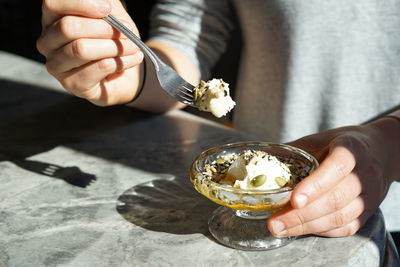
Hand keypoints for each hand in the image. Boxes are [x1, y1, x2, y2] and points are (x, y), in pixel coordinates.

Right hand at [36, 0, 143, 105]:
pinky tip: (132, 59)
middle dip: (103, 28)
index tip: (107, 9)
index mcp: (52, 20)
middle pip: (68, 27)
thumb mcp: (111, 14)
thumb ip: (103, 2)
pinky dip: (121, 61)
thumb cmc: (113, 39)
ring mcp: (57, 66)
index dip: (81, 4)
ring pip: (81, 49)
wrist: (127, 69)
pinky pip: (98, 68)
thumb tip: (102, 2)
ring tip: (133, 46)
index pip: (52, 4)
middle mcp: (47, 43)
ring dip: (115, 46)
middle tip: (126, 31)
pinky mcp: (73, 84)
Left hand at [267, 117, 398, 236]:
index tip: (294, 200)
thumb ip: (294, 152)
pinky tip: (299, 229)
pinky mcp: (368, 213)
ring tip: (280, 228)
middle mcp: (365, 174)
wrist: (379, 152)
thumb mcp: (318, 140)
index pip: (337, 168)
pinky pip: (346, 227)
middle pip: (336, 198)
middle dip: (302, 214)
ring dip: (307, 226)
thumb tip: (258, 163)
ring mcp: (370, 196)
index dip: (316, 185)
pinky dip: (321, 231)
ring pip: (340, 217)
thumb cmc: (340, 145)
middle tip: (274, 222)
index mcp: (351, 149)